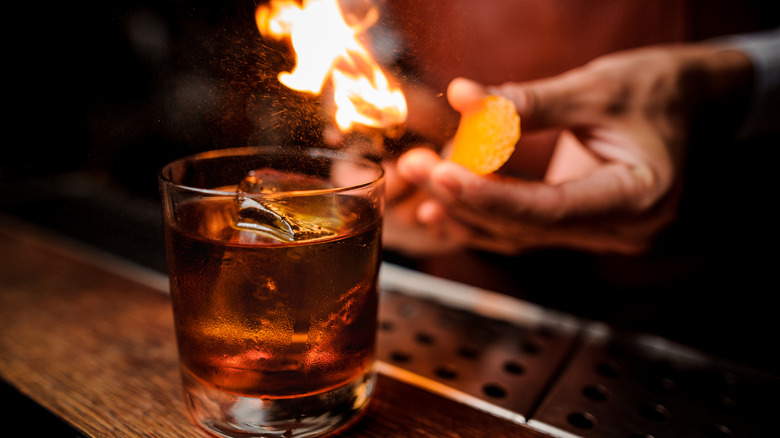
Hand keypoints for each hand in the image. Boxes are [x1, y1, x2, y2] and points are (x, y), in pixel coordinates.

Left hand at [387, 44, 752, 254]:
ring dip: (464, 206)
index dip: (492, 196)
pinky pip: (522, 226)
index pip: (551, 210)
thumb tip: (462, 97)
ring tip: (416, 175)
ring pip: (519, 232)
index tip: (442, 174)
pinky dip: (482, 211)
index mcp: (639, 197)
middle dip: (464, 198)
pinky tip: (440, 201)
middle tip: (414, 167)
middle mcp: (620, 227)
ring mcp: (598, 231)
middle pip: (527, 225)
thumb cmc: (656, 90)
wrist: (690, 103)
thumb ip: (529, 102)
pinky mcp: (577, 222)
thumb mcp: (597, 87)